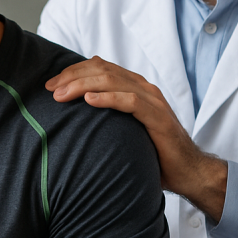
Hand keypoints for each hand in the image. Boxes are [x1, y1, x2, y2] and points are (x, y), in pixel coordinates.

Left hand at [46, 56, 227, 220]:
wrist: (187, 171)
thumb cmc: (152, 151)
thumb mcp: (123, 129)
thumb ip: (106, 117)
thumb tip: (73, 118)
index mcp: (133, 86)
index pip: (99, 67)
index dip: (73, 72)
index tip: (51, 85)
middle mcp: (142, 88)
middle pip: (102, 70)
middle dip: (72, 77)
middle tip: (51, 89)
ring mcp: (152, 100)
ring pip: (113, 81)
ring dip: (83, 85)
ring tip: (62, 95)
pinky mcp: (158, 117)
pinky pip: (130, 102)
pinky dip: (108, 98)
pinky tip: (89, 101)